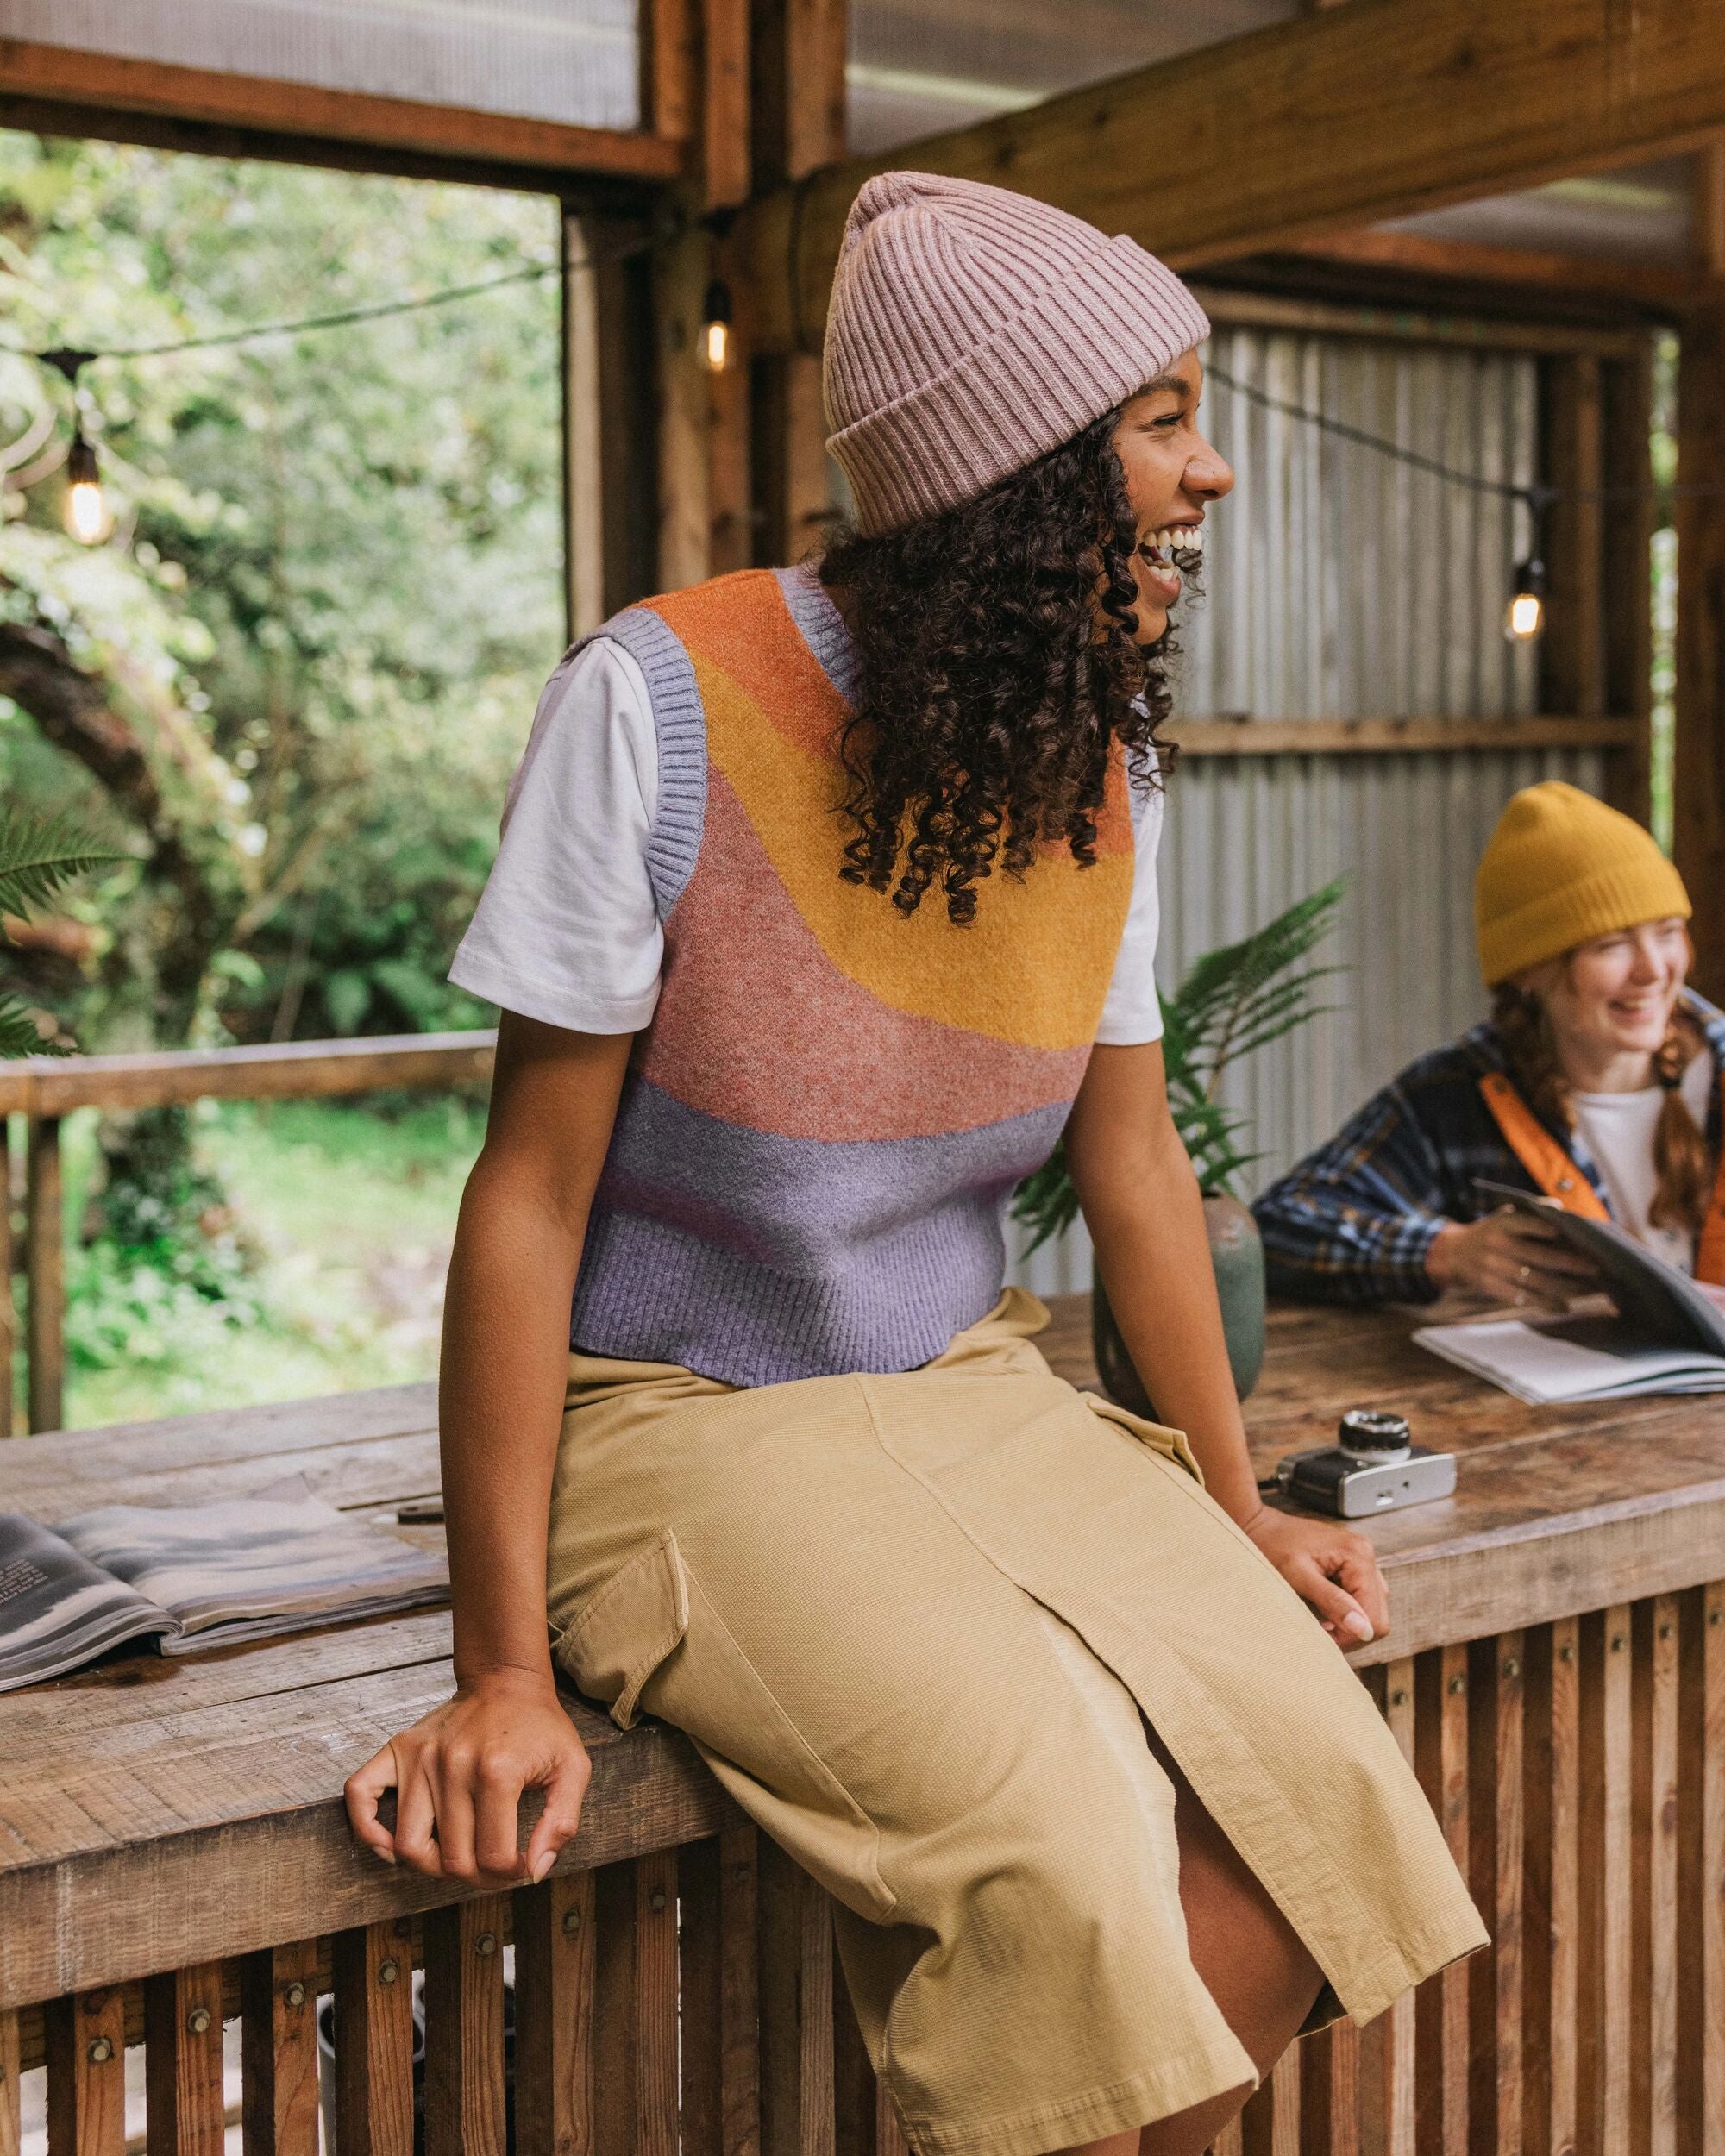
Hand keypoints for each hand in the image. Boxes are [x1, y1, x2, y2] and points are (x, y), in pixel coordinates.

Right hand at [345, 1666, 590, 1886]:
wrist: (507, 1681)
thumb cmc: (541, 1727)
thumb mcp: (573, 1768)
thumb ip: (561, 1823)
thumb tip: (534, 1871)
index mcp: (498, 1772)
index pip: (492, 1857)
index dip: (509, 1874)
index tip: (519, 1865)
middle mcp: (453, 1765)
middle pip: (450, 1860)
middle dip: (475, 1876)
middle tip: (491, 1866)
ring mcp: (420, 1757)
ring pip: (408, 1845)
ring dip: (431, 1866)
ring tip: (455, 1856)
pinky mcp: (398, 1748)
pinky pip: (360, 1794)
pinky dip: (368, 1829)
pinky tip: (390, 1846)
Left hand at [1240, 1506, 1389, 1647]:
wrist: (1260, 1525)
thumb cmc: (1272, 1547)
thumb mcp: (1299, 1577)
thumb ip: (1333, 1602)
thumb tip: (1363, 1630)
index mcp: (1358, 1556)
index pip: (1374, 1617)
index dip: (1351, 1635)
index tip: (1323, 1635)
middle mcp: (1367, 1554)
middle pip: (1378, 1614)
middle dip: (1351, 1629)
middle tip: (1320, 1628)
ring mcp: (1363, 1558)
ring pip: (1372, 1607)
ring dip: (1349, 1620)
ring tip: (1320, 1616)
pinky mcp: (1354, 1563)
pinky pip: (1363, 1596)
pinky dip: (1347, 1608)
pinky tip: (1325, 1606)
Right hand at [1426, 1205, 1599, 1311]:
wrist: (1452, 1254)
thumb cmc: (1491, 1232)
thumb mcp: (1504, 1216)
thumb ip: (1531, 1213)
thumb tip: (1562, 1210)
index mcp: (1502, 1223)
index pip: (1525, 1224)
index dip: (1543, 1228)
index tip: (1565, 1233)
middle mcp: (1497, 1245)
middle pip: (1539, 1257)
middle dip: (1571, 1264)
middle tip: (1596, 1268)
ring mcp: (1494, 1268)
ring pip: (1536, 1281)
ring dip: (1565, 1287)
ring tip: (1589, 1290)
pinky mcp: (1492, 1286)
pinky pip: (1523, 1297)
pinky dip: (1546, 1304)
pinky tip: (1566, 1306)